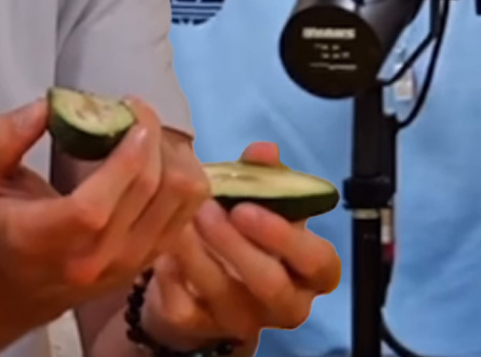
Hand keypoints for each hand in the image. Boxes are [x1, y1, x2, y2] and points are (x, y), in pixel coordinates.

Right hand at [0, 96, 209, 310]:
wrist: (25, 280)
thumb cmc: (4, 219)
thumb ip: (2, 140)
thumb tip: (49, 106)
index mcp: (45, 241)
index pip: (95, 207)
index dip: (123, 157)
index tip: (129, 111)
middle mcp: (94, 260)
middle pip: (147, 190)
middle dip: (151, 136)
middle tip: (136, 109)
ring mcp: (131, 263)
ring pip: (181, 197)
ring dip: (173, 152)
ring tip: (148, 134)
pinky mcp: (155, 257)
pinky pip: (192, 207)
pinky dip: (185, 173)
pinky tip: (160, 158)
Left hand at [137, 142, 342, 349]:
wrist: (205, 280)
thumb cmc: (245, 233)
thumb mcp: (262, 201)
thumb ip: (266, 175)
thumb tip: (264, 151)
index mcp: (311, 273)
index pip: (318, 263)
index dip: (286, 238)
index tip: (247, 208)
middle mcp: (284, 304)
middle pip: (270, 284)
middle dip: (235, 244)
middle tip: (207, 210)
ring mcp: (242, 321)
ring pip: (223, 294)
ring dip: (198, 252)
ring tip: (181, 219)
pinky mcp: (201, 329)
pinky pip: (185, 308)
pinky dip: (172, 276)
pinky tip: (162, 251)